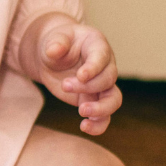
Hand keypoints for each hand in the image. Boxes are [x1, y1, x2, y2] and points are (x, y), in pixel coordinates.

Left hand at [19, 12, 120, 134]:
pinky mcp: (93, 100)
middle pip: (108, 79)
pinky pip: (103, 116)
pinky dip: (97, 125)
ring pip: (113, 100)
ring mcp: (101, 85)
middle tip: (65, 85)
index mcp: (97, 45)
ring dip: (101, 109)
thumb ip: (56, 42)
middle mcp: (105, 66)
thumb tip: (53, 50)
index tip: (81, 76)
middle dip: (88, 86)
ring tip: (82, 111)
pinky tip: (84, 127)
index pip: (102, 57)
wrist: (52, 57)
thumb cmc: (56, 42)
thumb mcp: (54, 38)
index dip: (94, 68)